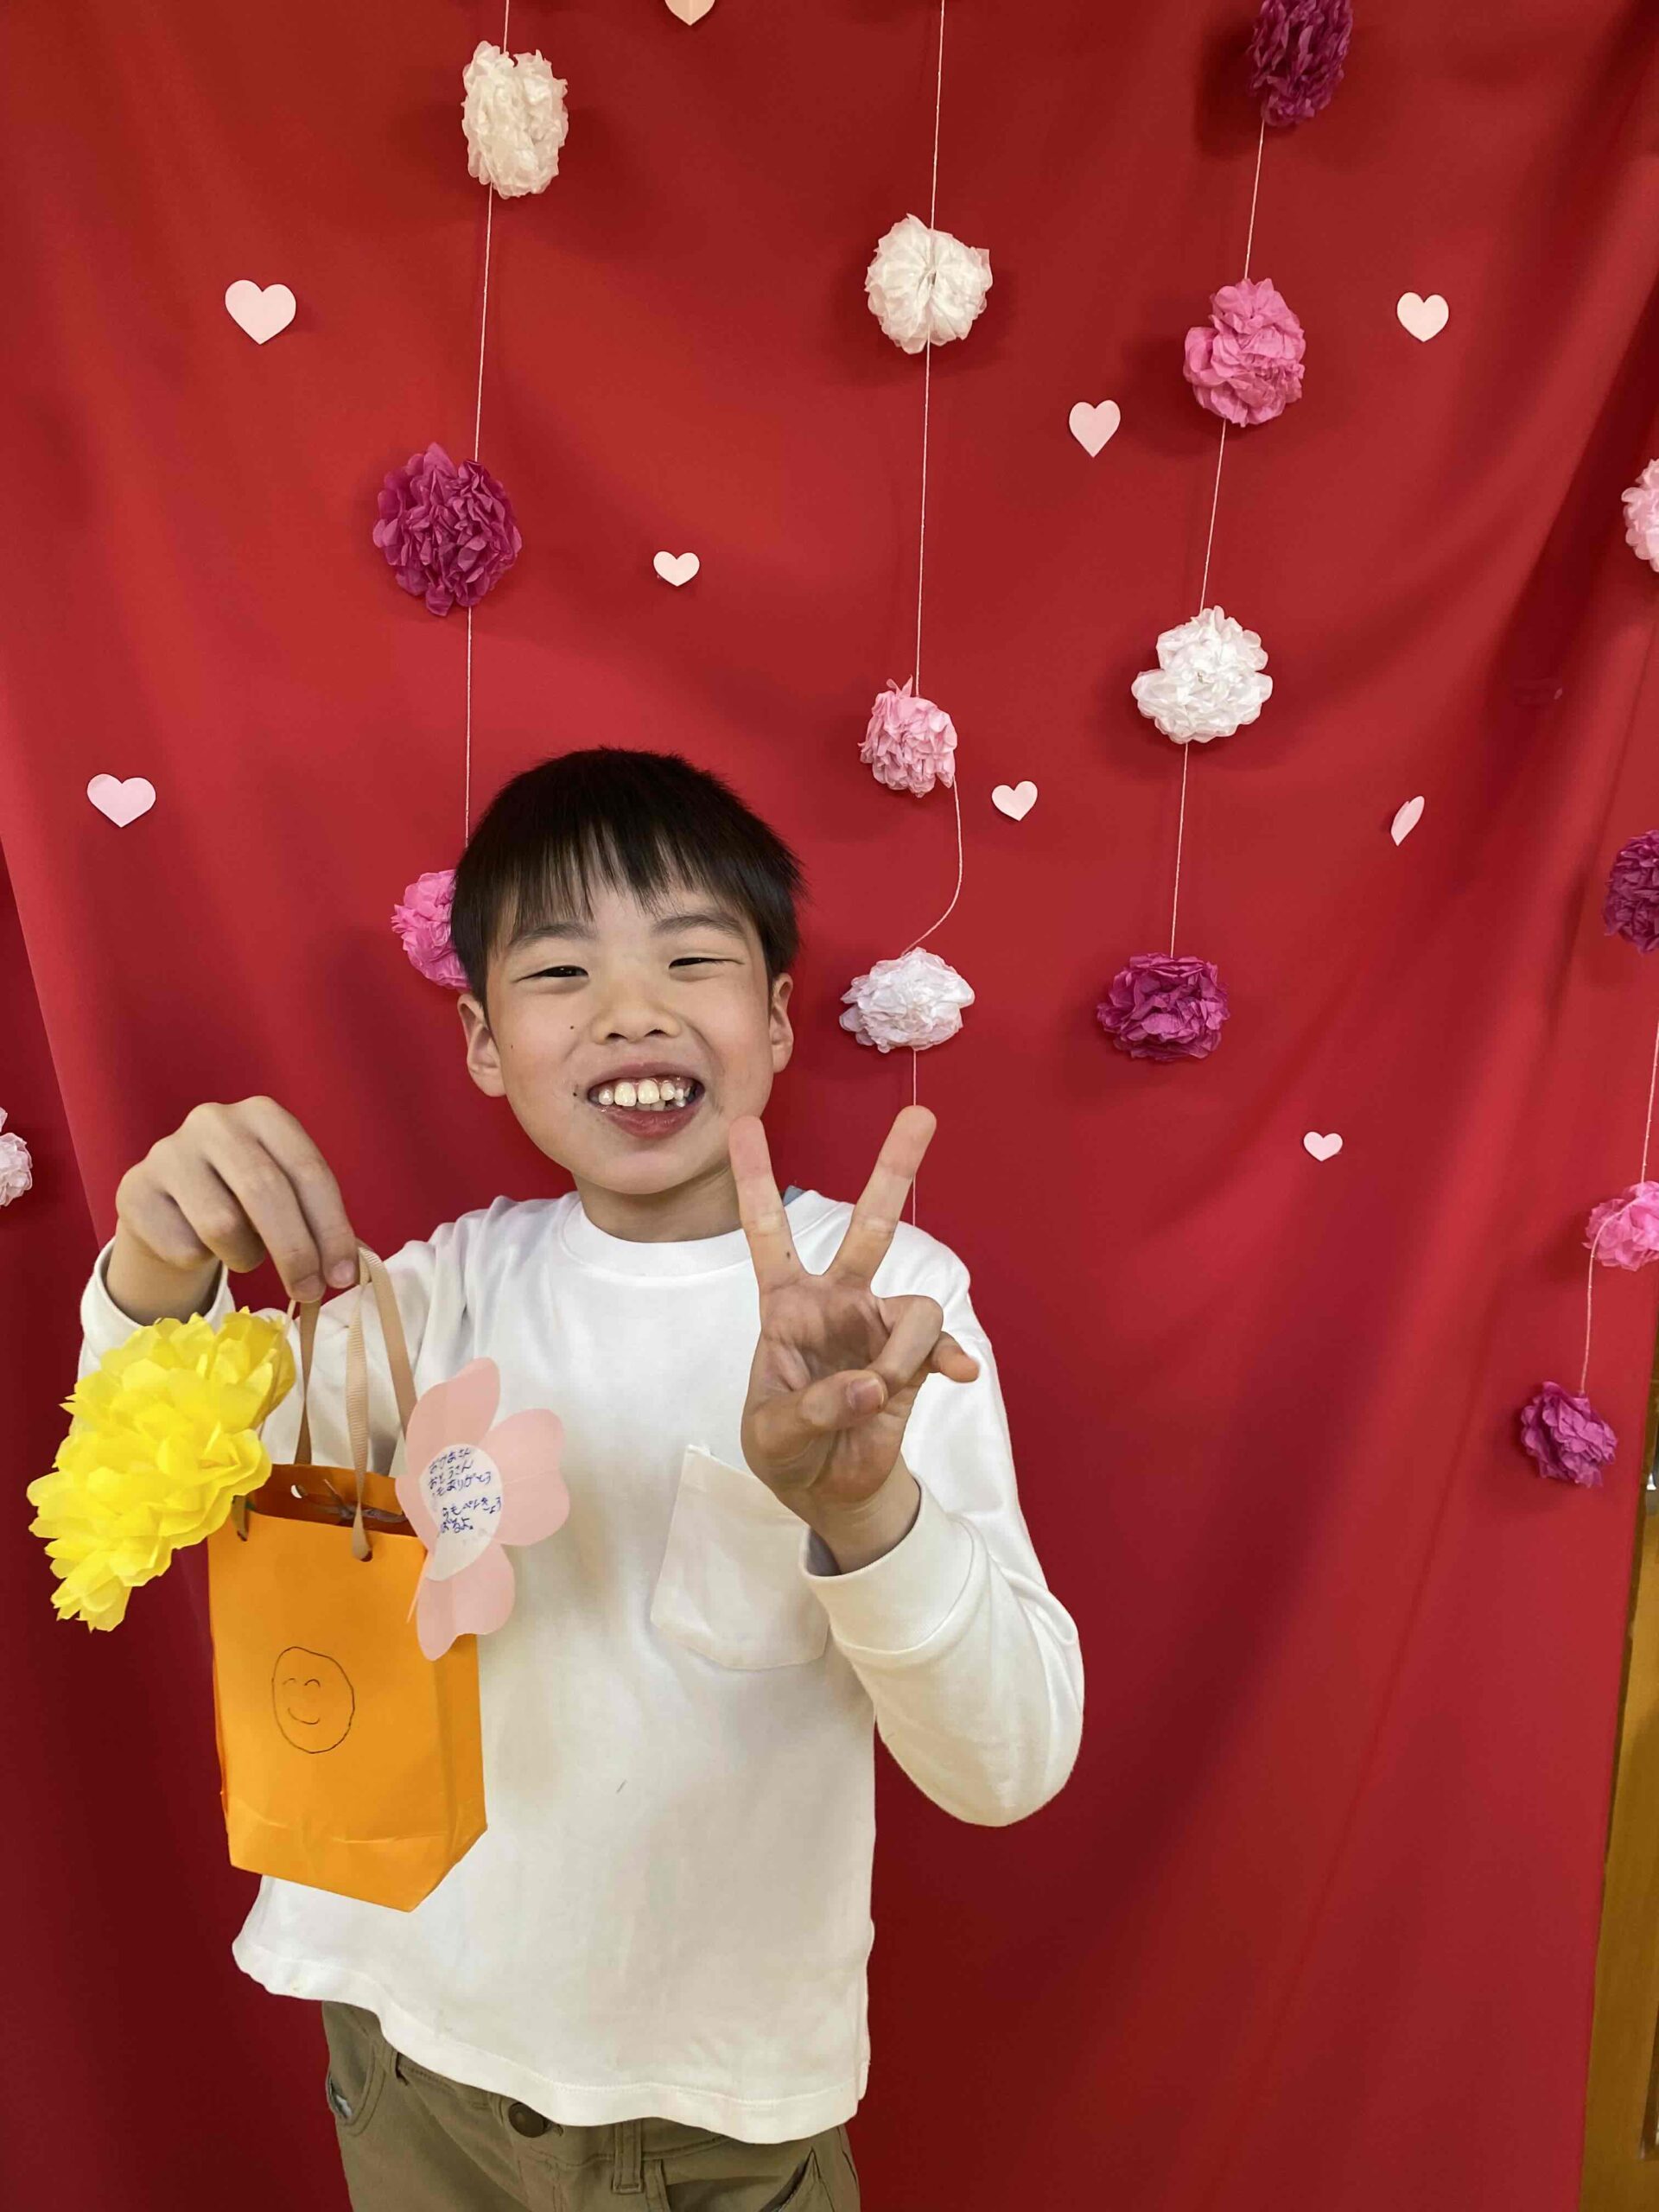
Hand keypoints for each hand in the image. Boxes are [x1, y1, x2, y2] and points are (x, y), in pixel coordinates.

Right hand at [113, 1096, 359, 1304]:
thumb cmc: (242, 1200)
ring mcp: (168, 1153)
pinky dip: (202, 1262)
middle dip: (295, 1252)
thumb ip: (316, 1221)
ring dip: (245, 1256)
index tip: (344, 1276)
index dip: (331, 1228)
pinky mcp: (134, 1190)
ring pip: (223, 1226)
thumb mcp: (286, 1194)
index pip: (309, 1171)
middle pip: (265, 1192)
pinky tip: (197, 1246)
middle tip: (310, 1293)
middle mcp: (214, 1122)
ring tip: (244, 1252)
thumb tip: (346, 1272)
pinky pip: (184, 1247)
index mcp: (264, 1114)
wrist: (169, 1206)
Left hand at [729, 1104, 980, 1562]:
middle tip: (922, 1116)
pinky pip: (942, 1343)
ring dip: (901, 1357)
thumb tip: (870, 1384)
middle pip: (867, 1226)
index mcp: (786, 1305)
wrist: (830, 1491)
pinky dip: (949, 1360)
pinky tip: (957, 1376)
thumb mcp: (772, 1436)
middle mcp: (837, 1301)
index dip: (756, 1179)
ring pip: (913, 1309)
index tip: (742, 1123)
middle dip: (894, 1170)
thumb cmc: (785, 1450)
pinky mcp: (915, 1357)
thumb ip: (812, 1409)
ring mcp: (879, 1326)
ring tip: (878, 1398)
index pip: (766, 1232)